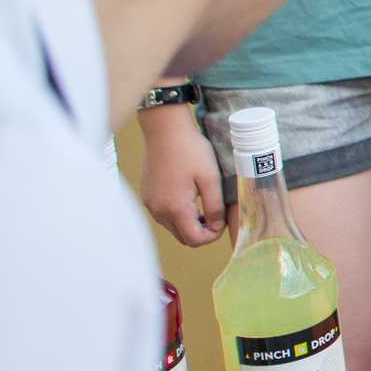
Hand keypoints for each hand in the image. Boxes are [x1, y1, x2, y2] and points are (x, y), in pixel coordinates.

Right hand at [138, 106, 227, 246]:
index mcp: (175, 208)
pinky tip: (189, 198)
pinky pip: (163, 215)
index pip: (194, 240)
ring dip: (189, 224)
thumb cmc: (190, 150)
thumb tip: (217, 226)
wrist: (165, 130)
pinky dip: (177, 214)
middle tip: (216, 215)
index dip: (212, 236)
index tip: (223, 222)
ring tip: (203, 205)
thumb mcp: (210, 178)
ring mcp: (150, 203)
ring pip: (172, 227)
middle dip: (201, 232)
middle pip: (182, 237)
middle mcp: (158, 210)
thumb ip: (215, 207)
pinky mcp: (147, 195)